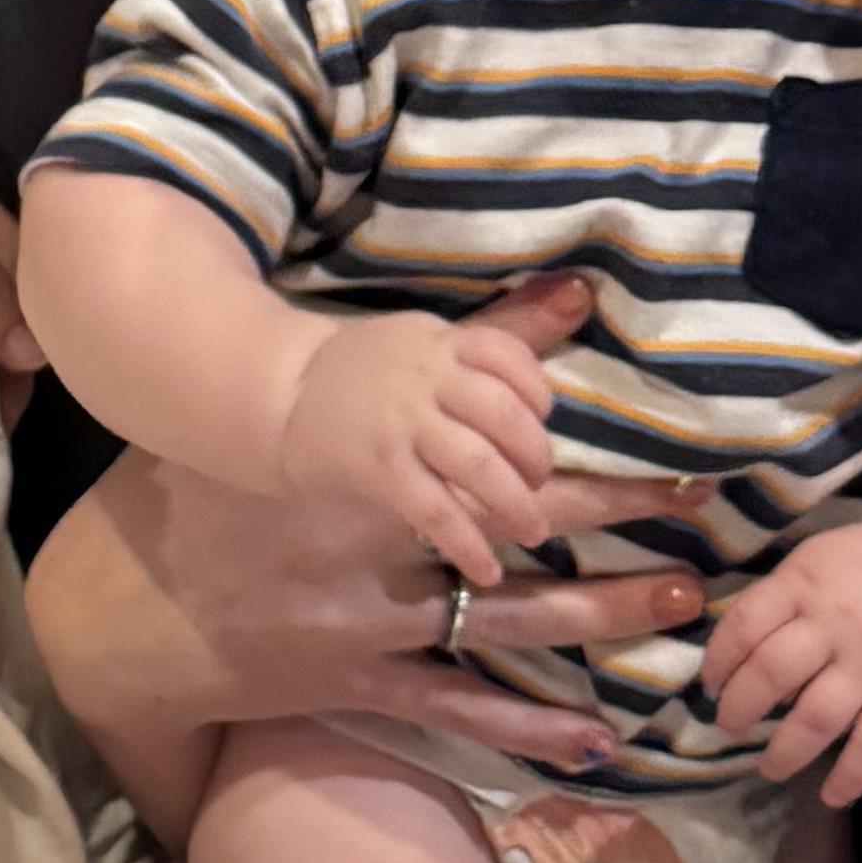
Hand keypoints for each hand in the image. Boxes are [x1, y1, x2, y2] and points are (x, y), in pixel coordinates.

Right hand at [24, 351, 702, 776]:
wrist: (117, 620)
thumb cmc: (191, 497)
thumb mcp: (266, 425)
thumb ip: (378, 367)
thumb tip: (477, 313)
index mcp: (350, 473)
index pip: (475, 443)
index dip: (562, 434)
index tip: (640, 423)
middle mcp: (369, 550)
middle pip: (517, 527)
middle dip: (609, 517)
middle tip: (696, 509)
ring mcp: (367, 628)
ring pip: (506, 620)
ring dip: (599, 611)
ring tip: (681, 600)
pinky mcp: (358, 688)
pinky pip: (460, 711)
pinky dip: (529, 729)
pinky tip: (600, 742)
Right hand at [273, 305, 564, 584]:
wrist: (278, 393)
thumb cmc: (364, 370)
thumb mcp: (426, 338)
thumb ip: (495, 336)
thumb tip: (583, 293)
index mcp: (439, 341)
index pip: (507, 356)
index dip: (536, 393)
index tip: (540, 418)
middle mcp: (425, 378)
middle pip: (502, 415)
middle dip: (535, 455)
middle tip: (539, 481)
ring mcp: (401, 425)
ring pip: (476, 464)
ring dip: (515, 502)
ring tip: (534, 529)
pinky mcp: (379, 470)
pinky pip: (435, 511)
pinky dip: (467, 544)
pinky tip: (486, 569)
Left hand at [699, 519, 861, 805]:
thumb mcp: (815, 561)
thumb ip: (778, 601)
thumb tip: (734, 658)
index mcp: (803, 585)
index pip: (743, 626)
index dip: (718, 662)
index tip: (711, 685)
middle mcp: (833, 625)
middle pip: (771, 674)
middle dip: (740, 709)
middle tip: (730, 726)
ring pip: (817, 718)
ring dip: (785, 752)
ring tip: (770, 767)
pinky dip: (852, 776)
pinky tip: (832, 795)